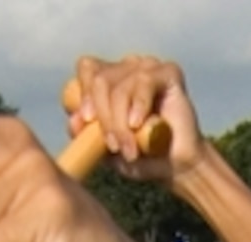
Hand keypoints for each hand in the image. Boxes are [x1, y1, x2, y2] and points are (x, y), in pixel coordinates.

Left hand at [66, 53, 203, 182]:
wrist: (177, 167)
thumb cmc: (141, 157)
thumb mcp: (107, 150)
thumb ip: (87, 136)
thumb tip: (73, 122)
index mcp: (109, 79)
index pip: (87, 70)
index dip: (83, 94)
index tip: (86, 123)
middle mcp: (127, 68)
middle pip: (100, 80)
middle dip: (103, 117)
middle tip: (113, 146)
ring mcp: (148, 67)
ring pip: (120, 87)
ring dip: (121, 122)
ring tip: (129, 149)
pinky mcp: (169, 72)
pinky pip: (144, 82)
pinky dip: (139, 106)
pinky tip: (139, 124)